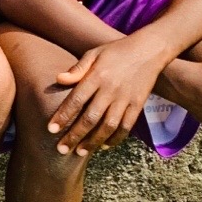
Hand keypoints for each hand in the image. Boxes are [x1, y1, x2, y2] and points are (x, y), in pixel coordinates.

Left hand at [47, 34, 164, 154]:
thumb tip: (58, 79)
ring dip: (93, 141)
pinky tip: (103, 145)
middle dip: (75, 135)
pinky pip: (127, 126)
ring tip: (80, 152)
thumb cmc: (116, 51)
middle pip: (90, 118)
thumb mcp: (94, 53)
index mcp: (97, 76)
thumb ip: (77, 68)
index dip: (63, 116)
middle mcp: (111, 89)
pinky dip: (115, 138)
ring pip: (108, 126)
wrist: (150, 49)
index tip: (51, 129)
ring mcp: (126, 98)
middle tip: (62, 149)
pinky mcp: (138, 104)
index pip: (76, 100)